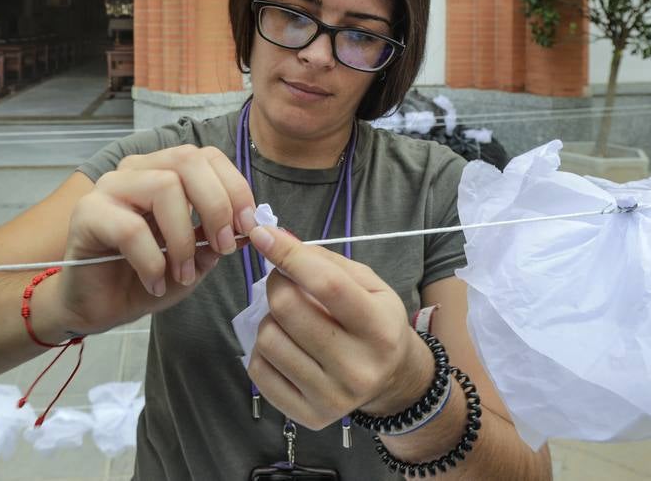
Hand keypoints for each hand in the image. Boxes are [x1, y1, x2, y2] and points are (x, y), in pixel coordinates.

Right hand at [54, 145, 257, 334]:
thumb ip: (216, 240)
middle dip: (216, 205)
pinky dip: (152, 260)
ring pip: (163, 187)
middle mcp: (136, 171)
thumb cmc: (143, 277)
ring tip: (182, 272)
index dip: (234, 187)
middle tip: (222, 247)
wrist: (96, 307)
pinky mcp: (87, 214)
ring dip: (183, 238)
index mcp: (163, 171)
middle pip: (187, 160)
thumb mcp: (193, 260)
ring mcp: (108, 188)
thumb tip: (249, 227)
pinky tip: (154, 282)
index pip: (206, 156)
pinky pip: (131, 228)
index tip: (248, 226)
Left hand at [245, 226, 433, 430]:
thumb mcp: (368, 284)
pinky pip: (259, 371)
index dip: (289, 255)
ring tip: (290, 320)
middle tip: (285, 281)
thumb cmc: (375, 322)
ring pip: (268, 339)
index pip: (326, 285)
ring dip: (270, 319)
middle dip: (277, 283)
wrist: (392, 379)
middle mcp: (358, 368)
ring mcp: (332, 397)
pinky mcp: (308, 416)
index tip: (262, 233)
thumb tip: (275, 239)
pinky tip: (285, 346)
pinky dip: (263, 350)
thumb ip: (324, 261)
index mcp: (380, 329)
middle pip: (288, 310)